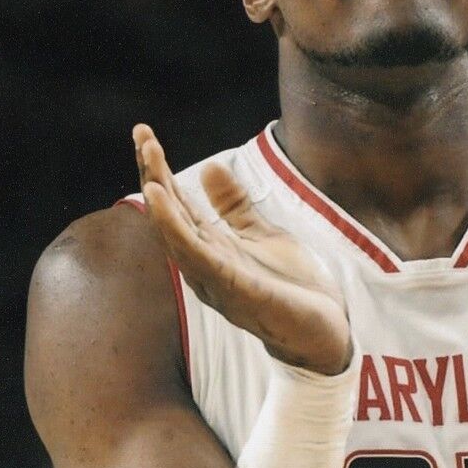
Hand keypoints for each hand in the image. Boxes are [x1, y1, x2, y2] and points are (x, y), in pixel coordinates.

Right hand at [134, 124, 353, 375]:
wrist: (326, 332)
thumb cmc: (291, 288)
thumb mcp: (263, 235)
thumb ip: (235, 207)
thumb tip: (211, 167)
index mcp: (210, 249)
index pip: (176, 205)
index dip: (159, 170)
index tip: (144, 134)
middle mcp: (204, 265)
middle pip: (170, 216)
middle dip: (153, 176)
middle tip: (141, 135)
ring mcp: (218, 280)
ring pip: (179, 238)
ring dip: (163, 204)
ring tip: (149, 170)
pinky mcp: (237, 290)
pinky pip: (202, 258)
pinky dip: (180, 232)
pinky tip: (169, 206)